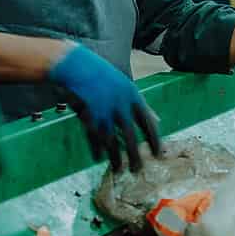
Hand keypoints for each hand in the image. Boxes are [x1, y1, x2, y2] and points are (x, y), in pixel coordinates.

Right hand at [47, 45, 160, 172]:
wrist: (76, 65)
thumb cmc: (102, 75)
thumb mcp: (125, 85)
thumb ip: (141, 104)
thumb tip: (158, 120)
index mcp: (132, 95)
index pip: (148, 122)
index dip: (154, 140)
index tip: (158, 155)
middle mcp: (120, 104)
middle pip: (130, 136)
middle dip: (135, 155)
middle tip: (138, 170)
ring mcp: (103, 110)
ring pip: (112, 140)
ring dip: (116, 157)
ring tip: (120, 170)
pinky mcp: (87, 115)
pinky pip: (94, 137)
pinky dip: (97, 149)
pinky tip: (100, 158)